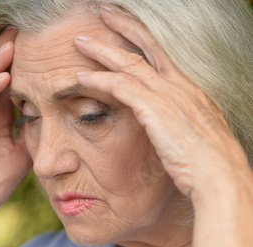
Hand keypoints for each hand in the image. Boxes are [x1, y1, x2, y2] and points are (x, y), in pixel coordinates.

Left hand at [73, 6, 250, 197]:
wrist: (220, 177)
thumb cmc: (206, 163)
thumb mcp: (193, 135)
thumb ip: (177, 122)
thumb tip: (166, 124)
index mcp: (189, 90)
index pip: (162, 54)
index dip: (142, 37)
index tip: (124, 26)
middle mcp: (180, 87)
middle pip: (145, 49)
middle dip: (122, 28)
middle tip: (103, 13)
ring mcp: (169, 96)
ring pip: (129, 63)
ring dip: (102, 51)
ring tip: (79, 41)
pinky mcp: (156, 110)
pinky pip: (121, 87)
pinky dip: (99, 79)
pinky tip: (80, 76)